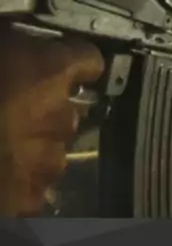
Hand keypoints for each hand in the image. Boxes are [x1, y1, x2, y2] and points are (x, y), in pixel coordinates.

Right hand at [0, 25, 103, 216]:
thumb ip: (9, 48)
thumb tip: (13, 50)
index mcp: (52, 70)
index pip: (88, 60)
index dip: (75, 62)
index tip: (59, 64)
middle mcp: (63, 113)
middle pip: (71, 107)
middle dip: (49, 108)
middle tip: (15, 108)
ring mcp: (51, 159)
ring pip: (55, 146)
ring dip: (37, 143)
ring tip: (3, 144)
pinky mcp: (32, 196)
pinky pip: (36, 184)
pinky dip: (22, 179)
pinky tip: (0, 173)